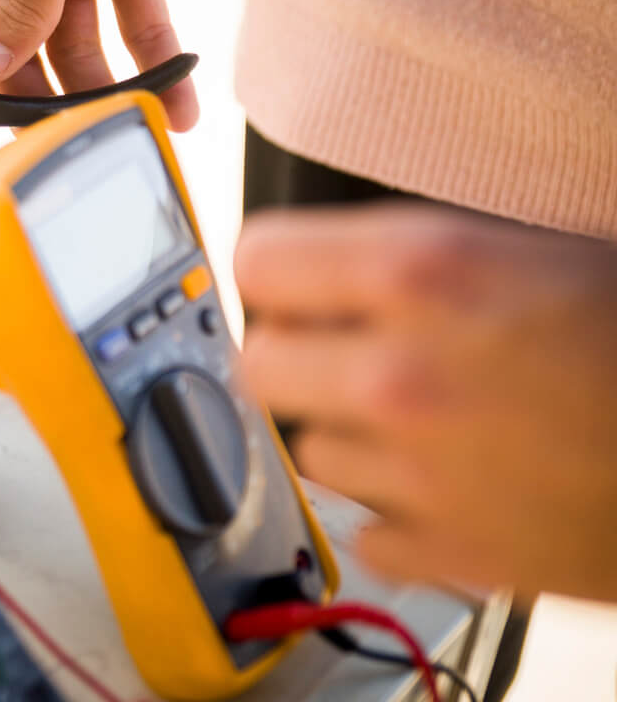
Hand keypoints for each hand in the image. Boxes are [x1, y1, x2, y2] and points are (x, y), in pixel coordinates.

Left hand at [236, 203, 616, 600]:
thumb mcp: (541, 249)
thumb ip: (428, 255)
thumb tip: (347, 261)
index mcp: (421, 271)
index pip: (260, 261)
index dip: (282, 272)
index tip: (297, 283)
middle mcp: (400, 371)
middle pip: (263, 364)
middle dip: (299, 355)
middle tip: (348, 352)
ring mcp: (419, 470)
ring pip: (309, 451)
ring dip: (348, 435)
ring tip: (420, 419)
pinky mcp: (454, 552)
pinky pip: (368, 532)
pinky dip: (395, 514)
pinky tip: (447, 484)